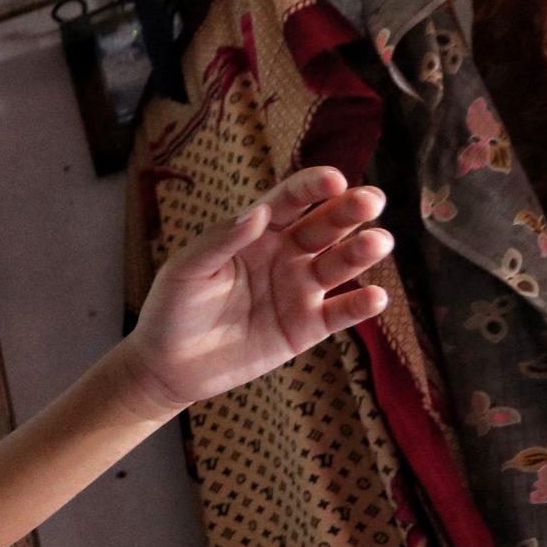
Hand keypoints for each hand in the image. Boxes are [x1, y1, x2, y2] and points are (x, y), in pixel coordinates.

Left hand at [122, 166, 395, 414]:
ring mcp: (299, 291)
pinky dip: (360, 306)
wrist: (167, 366)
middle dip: (351, 210)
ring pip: (339, 265)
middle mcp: (286, 255)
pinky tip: (376, 297)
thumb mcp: (187, 270)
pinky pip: (340, 314)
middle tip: (371, 200)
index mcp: (257, 232)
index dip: (314, 187)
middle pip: (326, 226)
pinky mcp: (306, 328)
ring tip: (379, 241)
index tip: (335, 180)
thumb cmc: (172, 309)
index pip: (292, 201)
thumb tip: (260, 213)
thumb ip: (222, 241)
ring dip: (362, 252)